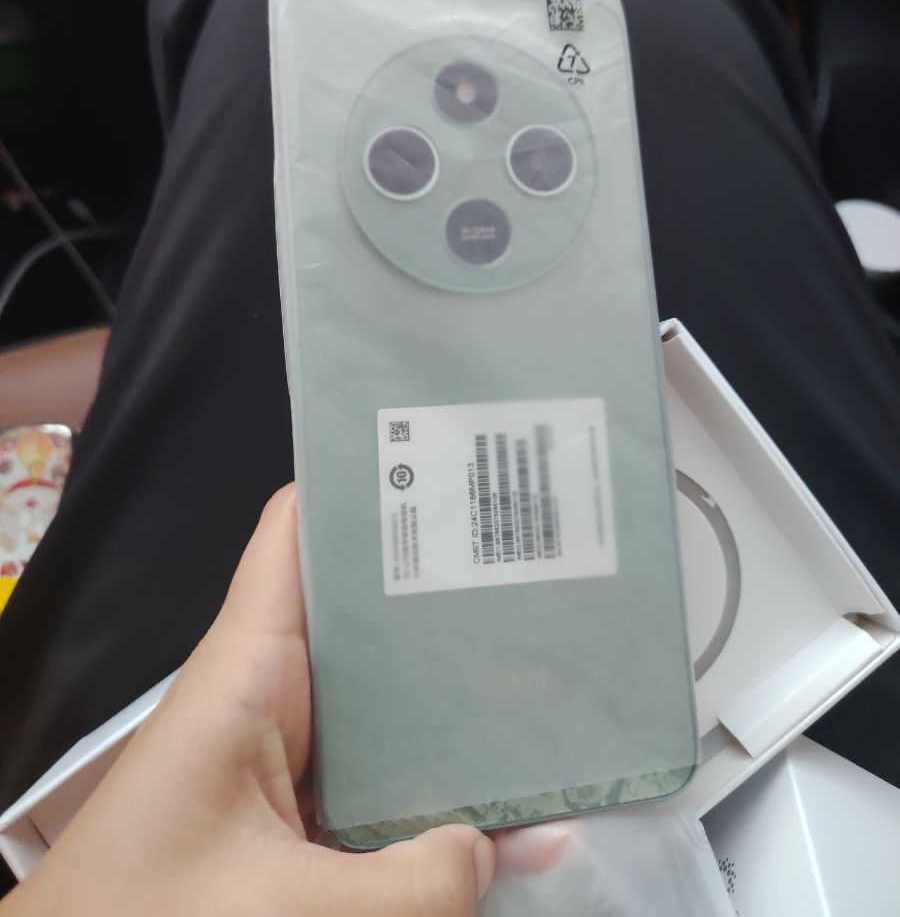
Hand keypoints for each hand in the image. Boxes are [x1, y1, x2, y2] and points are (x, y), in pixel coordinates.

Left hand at [3, 486, 495, 916]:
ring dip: (454, 700)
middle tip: (543, 576)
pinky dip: (435, 785)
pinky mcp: (293, 814)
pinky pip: (378, 777)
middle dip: (446, 596)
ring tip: (550, 681)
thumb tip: (496, 848)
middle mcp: (268, 693)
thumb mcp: (288, 911)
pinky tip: (505, 800)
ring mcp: (284, 755)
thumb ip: (410, 888)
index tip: (454, 464)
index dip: (366, 485)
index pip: (298, 534)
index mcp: (246, 671)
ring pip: (381, 701)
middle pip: (364, 615)